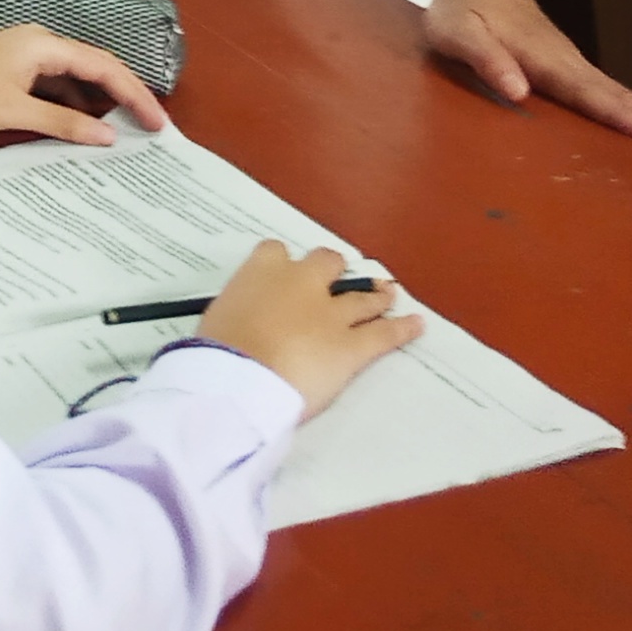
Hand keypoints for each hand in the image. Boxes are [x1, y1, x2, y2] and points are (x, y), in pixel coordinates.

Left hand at [0, 25, 164, 146]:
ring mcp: (20, 66)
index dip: (136, 95)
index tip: (158, 124)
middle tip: (147, 135)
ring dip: (93, 111)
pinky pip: (50, 97)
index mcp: (43, 45)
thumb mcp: (12, 112)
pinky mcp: (6, 83)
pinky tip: (77, 139)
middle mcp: (36, 49)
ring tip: (120, 143)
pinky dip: (67, 116)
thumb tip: (108, 137)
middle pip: (92, 73)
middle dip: (121, 101)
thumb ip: (63, 124)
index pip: (104, 67)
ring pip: (71, 86)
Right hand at [191, 242, 417, 418]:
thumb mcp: (216, 318)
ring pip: (362, 297)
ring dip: (376, 295)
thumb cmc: (215, 350)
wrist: (239, 378)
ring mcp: (332, 313)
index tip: (283, 273)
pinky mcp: (352, 346)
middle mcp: (302, 283)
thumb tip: (242, 320)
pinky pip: (384, 335)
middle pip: (327, 263)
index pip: (274, 252)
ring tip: (387, 294)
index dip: (282, 263)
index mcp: (262, 271)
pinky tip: (416, 325)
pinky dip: (402, 329)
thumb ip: (238, 310)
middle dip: (335, 270)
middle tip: (339, 279)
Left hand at [422, 0, 631, 144]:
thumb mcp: (458, 34)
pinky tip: (629, 123)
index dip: (613, 113)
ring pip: (605, 89)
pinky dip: (615, 106)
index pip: (583, 89)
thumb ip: (486, 60)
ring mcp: (566, 59)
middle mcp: (562, 59)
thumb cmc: (462, 9)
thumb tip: (518, 91)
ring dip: (630, 115)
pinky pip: (595, 87)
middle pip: (605, 92)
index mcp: (541, 57)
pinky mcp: (563, 62)